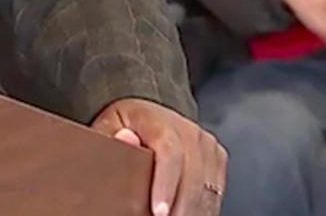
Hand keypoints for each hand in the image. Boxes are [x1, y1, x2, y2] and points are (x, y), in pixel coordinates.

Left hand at [91, 99, 226, 215]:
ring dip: (192, 209)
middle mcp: (188, 130)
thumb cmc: (125, 126)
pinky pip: (215, 190)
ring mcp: (205, 144)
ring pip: (207, 186)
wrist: (146, 118)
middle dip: (181, 206)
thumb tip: (125, 138)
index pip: (169, 151)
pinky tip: (186, 215)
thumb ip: (113, 135)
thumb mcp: (109, 127)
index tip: (159, 212)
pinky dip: (202, 208)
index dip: (165, 184)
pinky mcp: (217, 158)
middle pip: (193, 174)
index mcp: (159, 120)